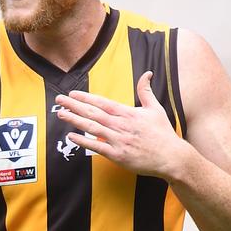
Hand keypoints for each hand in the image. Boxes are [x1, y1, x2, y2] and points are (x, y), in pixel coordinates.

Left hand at [55, 71, 186, 178]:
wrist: (171, 157)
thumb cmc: (163, 133)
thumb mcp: (155, 108)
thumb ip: (145, 91)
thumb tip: (147, 73)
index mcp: (128, 113)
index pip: (102, 103)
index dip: (86, 98)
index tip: (72, 94)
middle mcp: (121, 125)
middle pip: (93, 113)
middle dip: (74, 105)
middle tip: (59, 100)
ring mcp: (118, 140)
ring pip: (92, 128)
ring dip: (75, 120)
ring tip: (61, 114)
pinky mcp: (117, 155)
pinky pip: (96, 147)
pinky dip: (83, 141)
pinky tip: (71, 136)